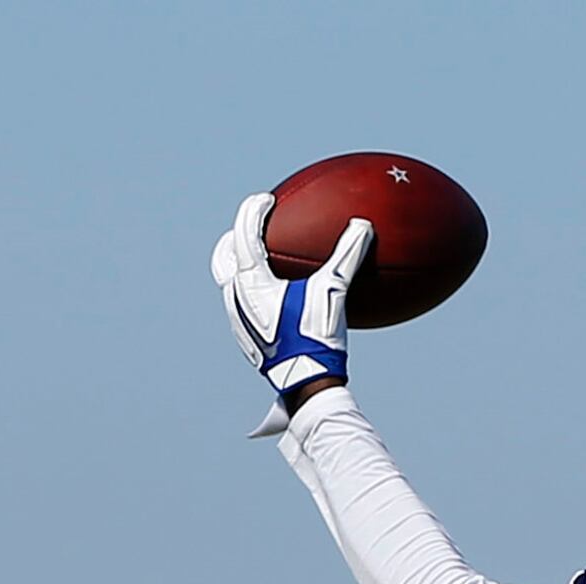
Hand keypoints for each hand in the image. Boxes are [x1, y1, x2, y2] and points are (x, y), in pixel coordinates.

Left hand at [211, 191, 370, 394]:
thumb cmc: (315, 334)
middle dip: (233, 239)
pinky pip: (242, 306)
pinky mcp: (246, 339)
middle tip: (250, 229)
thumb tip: (362, 225)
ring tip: (259, 264)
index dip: (254, 211)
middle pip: (223, 257)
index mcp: (251, 279)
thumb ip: (347, 256)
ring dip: (240, 267)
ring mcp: (237, 319)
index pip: (245, 234)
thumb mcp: (334, 291)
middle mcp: (236, 296)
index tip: (265, 200)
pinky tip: (274, 301)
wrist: (304, 381)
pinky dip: (252, 293)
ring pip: (228, 283)